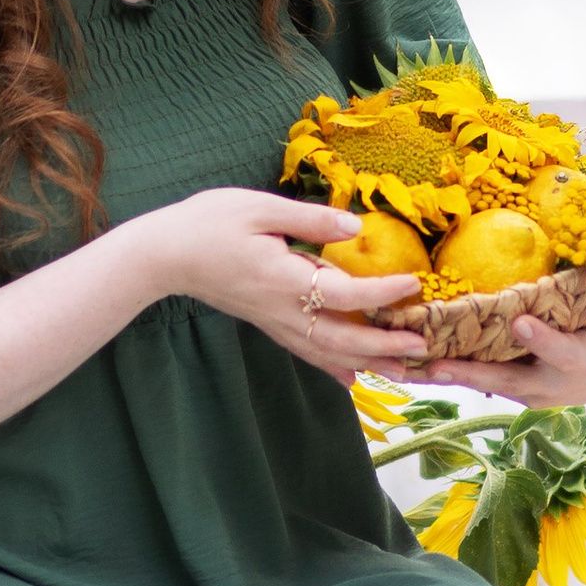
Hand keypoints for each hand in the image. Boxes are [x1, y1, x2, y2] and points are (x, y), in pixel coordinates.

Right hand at [139, 186, 429, 389]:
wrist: (164, 256)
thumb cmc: (207, 223)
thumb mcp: (259, 207)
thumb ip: (310, 218)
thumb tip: (356, 227)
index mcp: (282, 279)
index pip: (342, 291)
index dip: (380, 291)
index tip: (414, 284)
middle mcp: (281, 309)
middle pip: (340, 337)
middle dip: (383, 344)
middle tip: (422, 344)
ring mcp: (273, 322)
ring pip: (326, 352)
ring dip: (367, 362)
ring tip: (404, 371)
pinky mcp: (267, 324)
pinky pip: (306, 351)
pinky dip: (333, 366)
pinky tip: (352, 378)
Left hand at [412, 242, 585, 408]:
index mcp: (580, 362)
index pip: (561, 350)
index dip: (542, 339)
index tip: (520, 322)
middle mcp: (547, 383)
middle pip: (504, 378)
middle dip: (469, 372)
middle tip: (434, 362)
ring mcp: (523, 389)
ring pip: (478, 383)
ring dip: (439, 376)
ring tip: (397, 366)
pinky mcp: (506, 385)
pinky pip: (470, 378)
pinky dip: (437, 372)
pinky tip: (400, 362)